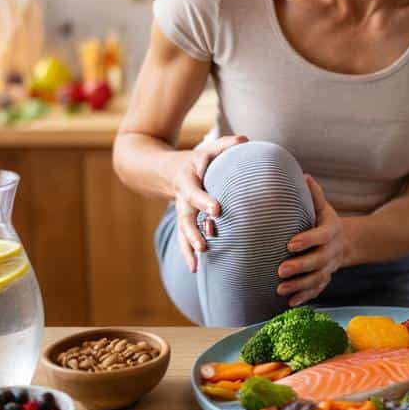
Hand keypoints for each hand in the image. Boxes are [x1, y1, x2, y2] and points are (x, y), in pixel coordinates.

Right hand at [172, 134, 247, 272]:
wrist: (163, 170)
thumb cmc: (196, 160)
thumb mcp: (207, 150)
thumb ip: (225, 145)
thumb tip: (245, 140)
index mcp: (189, 181)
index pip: (196, 192)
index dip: (204, 200)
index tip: (216, 210)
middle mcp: (182, 199)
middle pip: (185, 217)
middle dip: (194, 232)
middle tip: (204, 246)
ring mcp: (181, 212)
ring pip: (182, 232)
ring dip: (188, 248)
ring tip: (196, 265)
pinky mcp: (182, 222)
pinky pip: (183, 239)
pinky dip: (187, 253)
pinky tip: (195, 269)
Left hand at [278, 175, 349, 306]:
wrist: (348, 242)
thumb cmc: (326, 221)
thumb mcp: (324, 207)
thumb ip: (314, 195)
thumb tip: (303, 175)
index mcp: (331, 230)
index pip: (321, 236)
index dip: (308, 240)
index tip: (290, 244)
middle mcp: (333, 251)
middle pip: (319, 261)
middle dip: (300, 267)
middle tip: (280, 270)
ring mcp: (330, 267)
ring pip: (317, 279)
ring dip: (299, 285)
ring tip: (280, 288)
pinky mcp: (326, 279)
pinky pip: (317, 290)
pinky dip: (305, 297)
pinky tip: (290, 303)